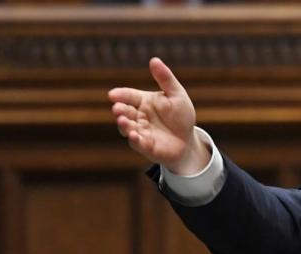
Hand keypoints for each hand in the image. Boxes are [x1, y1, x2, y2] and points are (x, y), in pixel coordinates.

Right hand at [108, 57, 206, 174]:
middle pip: (124, 111)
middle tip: (117, 109)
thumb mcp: (177, 95)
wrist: (188, 141)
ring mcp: (140, 131)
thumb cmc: (181, 116)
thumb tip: (154, 59)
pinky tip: (134, 135)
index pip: (128, 96)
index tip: (112, 95)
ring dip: (123, 125)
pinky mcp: (145, 146)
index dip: (120, 95)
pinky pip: (137, 143)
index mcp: (143, 101)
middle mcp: (138, 116)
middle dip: (120, 110)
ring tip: (122, 121)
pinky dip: (134, 139)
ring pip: (127, 127)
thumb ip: (165, 79)